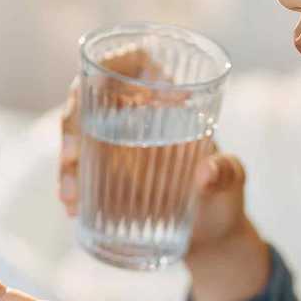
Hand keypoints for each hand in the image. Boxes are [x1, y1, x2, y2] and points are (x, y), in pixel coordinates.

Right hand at [58, 47, 251, 258]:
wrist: (212, 240)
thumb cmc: (225, 198)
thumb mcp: (233, 182)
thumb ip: (227, 173)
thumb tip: (207, 173)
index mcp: (169, 101)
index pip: (136, 60)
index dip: (119, 62)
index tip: (113, 87)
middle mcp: (137, 116)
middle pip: (91, 95)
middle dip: (74, 121)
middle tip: (73, 155)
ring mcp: (116, 145)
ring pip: (78, 134)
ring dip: (67, 160)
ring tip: (71, 195)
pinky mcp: (105, 175)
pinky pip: (78, 170)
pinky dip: (71, 185)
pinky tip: (71, 206)